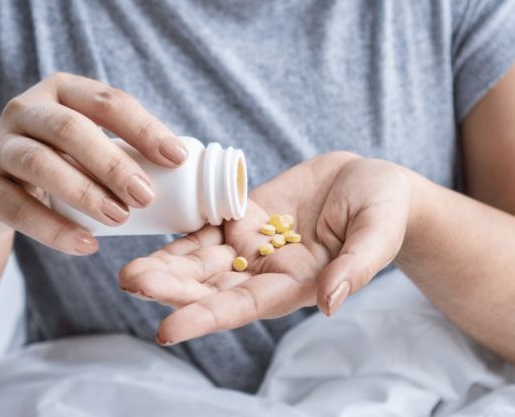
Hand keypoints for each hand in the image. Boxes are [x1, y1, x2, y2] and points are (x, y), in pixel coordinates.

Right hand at [0, 73, 187, 254]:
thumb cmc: (57, 160)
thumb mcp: (84, 142)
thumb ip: (123, 147)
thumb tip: (191, 171)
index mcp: (62, 91)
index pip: (108, 102)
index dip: (144, 128)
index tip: (177, 158)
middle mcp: (26, 110)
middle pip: (71, 129)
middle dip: (113, 163)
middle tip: (146, 196)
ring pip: (39, 163)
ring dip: (84, 192)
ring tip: (119, 219)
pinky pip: (17, 207)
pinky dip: (54, 228)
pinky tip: (86, 244)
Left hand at [118, 152, 411, 344]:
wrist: (375, 184)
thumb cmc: (385, 212)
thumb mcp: (376, 235)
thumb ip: (355, 268)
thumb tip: (330, 302)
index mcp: (295, 284)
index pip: (243, 307)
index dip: (205, 318)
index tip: (167, 331)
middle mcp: (266, 270)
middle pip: (210, 285)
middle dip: (171, 287)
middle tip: (131, 282)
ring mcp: (253, 243)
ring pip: (202, 258)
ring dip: (167, 265)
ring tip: (130, 269)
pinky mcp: (246, 215)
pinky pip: (208, 224)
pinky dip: (181, 231)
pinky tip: (151, 230)